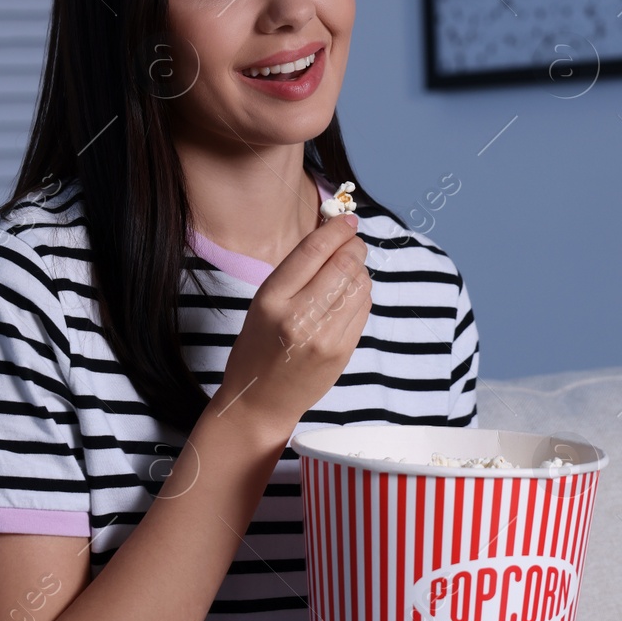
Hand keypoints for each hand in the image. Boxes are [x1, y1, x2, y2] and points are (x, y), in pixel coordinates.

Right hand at [214, 212, 372, 438]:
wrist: (261, 400)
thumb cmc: (258, 348)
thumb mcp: (264, 303)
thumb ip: (296, 274)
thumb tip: (331, 238)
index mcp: (271, 299)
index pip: (313, 250)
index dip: (336, 229)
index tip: (346, 220)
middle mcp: (298, 317)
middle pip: (343, 264)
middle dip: (354, 246)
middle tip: (354, 241)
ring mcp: (324, 337)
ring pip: (359, 284)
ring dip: (360, 269)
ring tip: (349, 271)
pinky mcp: (342, 351)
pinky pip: (363, 308)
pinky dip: (361, 293)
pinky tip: (349, 295)